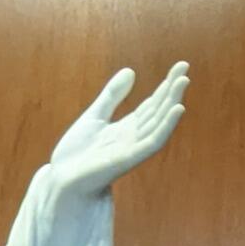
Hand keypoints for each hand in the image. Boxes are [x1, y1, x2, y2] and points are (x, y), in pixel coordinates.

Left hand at [38, 61, 187, 245]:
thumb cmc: (75, 155)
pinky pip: (152, 142)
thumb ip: (112, 96)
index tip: (179, 66)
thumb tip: (131, 71)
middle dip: (172, 90)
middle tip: (184, 67)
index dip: (165, 86)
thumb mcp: (94, 116)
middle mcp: (134, 138)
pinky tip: (177, 109)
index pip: (152, 105)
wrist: (60, 180)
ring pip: (159, 123)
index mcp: (126, 128)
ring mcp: (133, 148)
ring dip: (172, 102)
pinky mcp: (128, 159)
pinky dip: (166, 126)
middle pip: (158, 111)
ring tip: (183, 81)